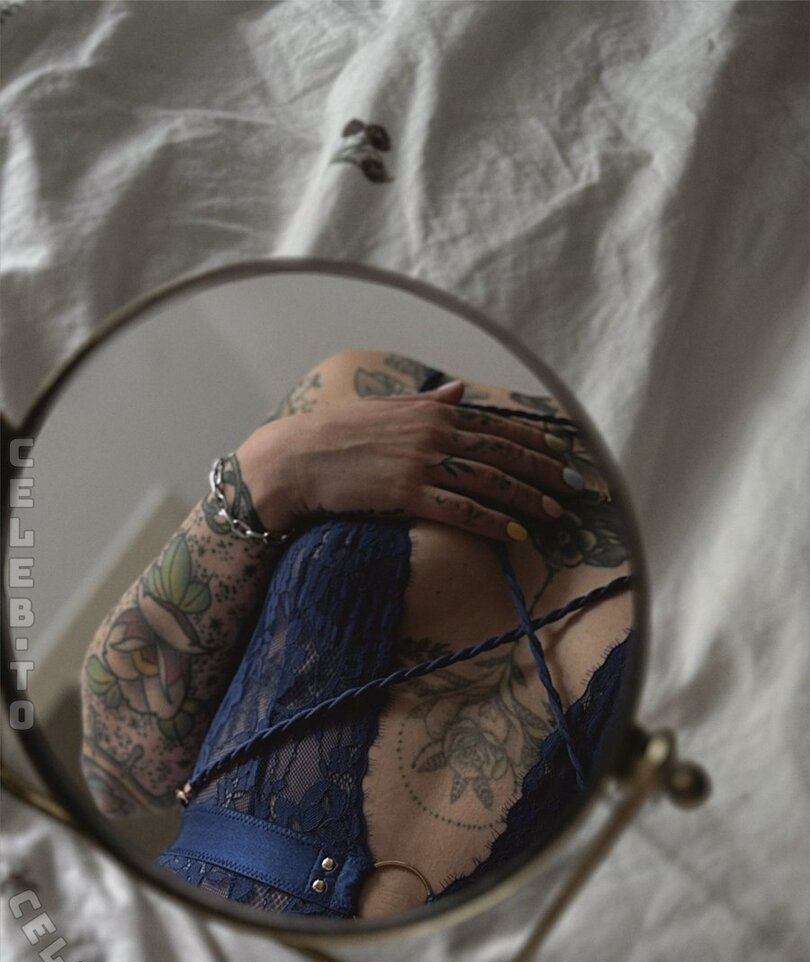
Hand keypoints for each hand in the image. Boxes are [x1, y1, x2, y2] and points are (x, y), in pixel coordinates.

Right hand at [237, 380, 585, 543]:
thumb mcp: (386, 407)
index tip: (564, 454)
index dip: (536, 442)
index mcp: (433, 411)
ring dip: (528, 499)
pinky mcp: (407, 492)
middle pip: (503, 454)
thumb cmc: (337, 433)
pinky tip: (516, 534)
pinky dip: (493, 522)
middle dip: (544, 472)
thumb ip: (427, 401)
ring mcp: (422, 462)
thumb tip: (459, 390)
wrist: (295, 457)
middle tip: (576, 488)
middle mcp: (434, 432)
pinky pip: (461, 509)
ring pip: (490, 481)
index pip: (497, 426)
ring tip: (556, 515)